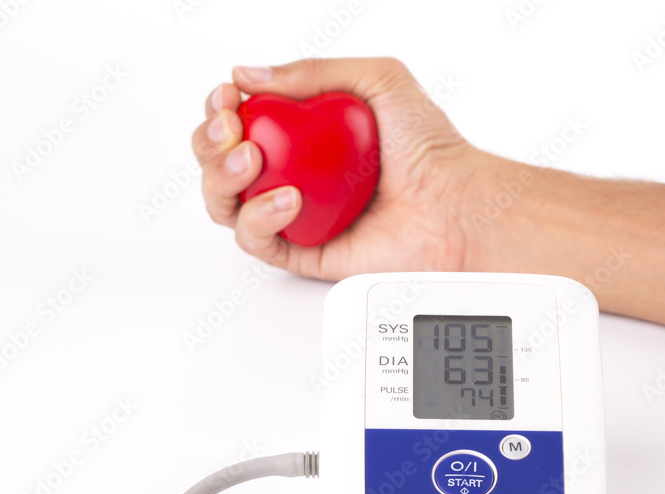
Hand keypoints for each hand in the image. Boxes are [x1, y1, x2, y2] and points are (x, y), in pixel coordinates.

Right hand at [192, 57, 490, 279]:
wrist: (454, 204)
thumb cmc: (429, 148)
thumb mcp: (377, 79)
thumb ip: (313, 70)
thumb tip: (249, 73)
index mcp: (304, 135)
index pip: (242, 121)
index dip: (221, 110)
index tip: (228, 98)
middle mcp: (295, 174)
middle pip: (221, 162)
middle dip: (209, 144)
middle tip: (232, 131)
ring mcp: (297, 214)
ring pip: (228, 204)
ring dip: (222, 181)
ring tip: (251, 163)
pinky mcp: (305, 251)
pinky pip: (260, 241)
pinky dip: (259, 220)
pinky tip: (286, 200)